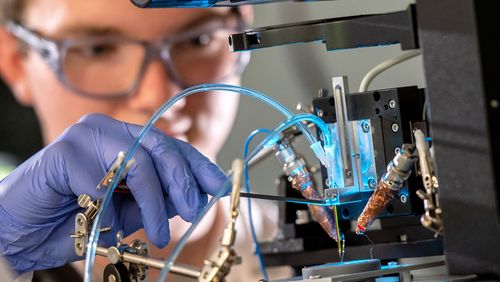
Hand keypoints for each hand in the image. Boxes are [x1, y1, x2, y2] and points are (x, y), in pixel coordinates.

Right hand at [0, 114, 226, 273]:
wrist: (18, 231)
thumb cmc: (70, 219)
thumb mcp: (124, 210)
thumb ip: (155, 200)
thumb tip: (191, 197)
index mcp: (122, 139)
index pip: (169, 145)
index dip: (197, 164)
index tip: (218, 185)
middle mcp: (106, 130)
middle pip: (161, 146)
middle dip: (183, 181)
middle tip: (193, 209)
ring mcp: (84, 136)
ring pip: (139, 162)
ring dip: (154, 202)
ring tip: (157, 231)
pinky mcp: (65, 152)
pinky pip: (105, 181)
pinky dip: (113, 207)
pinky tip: (109, 222)